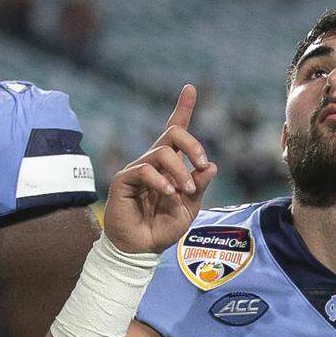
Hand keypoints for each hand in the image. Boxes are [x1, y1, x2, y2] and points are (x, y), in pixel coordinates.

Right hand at [103, 85, 216, 253]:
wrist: (141, 249)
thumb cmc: (162, 227)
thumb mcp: (190, 207)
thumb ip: (199, 186)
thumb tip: (211, 166)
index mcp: (170, 165)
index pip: (176, 131)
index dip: (183, 108)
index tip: (190, 87)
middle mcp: (153, 162)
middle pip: (173, 133)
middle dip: (193, 144)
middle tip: (203, 166)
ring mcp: (137, 169)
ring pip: (162, 152)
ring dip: (180, 171)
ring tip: (184, 192)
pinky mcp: (123, 180)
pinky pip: (145, 170)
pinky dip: (161, 181)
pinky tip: (169, 194)